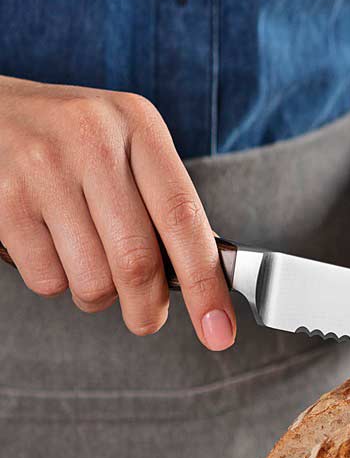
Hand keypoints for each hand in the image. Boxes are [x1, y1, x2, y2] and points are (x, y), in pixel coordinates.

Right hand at [0, 76, 234, 348]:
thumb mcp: (126, 147)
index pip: (185, 220)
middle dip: (148, 309)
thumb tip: (207, 282)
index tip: (220, 330)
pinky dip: (56, 281)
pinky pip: (47, 279)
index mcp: (139, 126)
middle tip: (147, 319)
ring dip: (97, 295)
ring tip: (89, 265)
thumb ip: (164, 204)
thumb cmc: (70, 139)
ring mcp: (43, 167)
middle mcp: (92, 140)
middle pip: (138, 262)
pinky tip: (51, 247)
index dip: (207, 285)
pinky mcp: (3, 197)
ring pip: (92, 280)